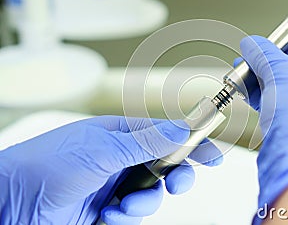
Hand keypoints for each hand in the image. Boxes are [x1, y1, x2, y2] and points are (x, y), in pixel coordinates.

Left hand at [0, 116, 221, 223]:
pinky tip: (108, 216)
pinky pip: (135, 215)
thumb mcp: (102, 149)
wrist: (12, 204)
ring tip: (122, 206)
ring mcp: (115, 184)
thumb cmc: (46, 164)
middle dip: (176, 176)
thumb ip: (146, 141)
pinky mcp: (109, 210)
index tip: (212, 155)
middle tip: (178, 183)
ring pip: (153, 194)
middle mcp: (121, 158)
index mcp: (120, 134)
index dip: (191, 142)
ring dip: (144, 202)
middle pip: (165, 165)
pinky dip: (126, 218)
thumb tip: (181, 126)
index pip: (165, 134)